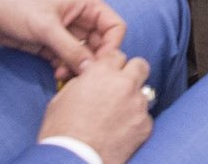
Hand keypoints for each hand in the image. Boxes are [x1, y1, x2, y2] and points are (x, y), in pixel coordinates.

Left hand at [0, 0, 127, 80]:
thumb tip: (91, 69)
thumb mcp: (46, 27)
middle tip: (82, 76)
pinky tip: (55, 72)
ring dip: (77, 67)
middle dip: (92, 61)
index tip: (101, 65)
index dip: (111, 47)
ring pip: (83, 55)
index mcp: (86, 4)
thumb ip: (71, 49)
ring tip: (63, 74)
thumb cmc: (15, 2)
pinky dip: (64, 67)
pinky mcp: (51, 43)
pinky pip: (66, 59)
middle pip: (100, 44)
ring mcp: (65, 31)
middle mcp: (80, 17)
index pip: (114, 27)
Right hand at [37, 47, 153, 163]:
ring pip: (144, 92)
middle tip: (121, 87)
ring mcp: (137, 104)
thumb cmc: (62, 131)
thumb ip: (81, 82)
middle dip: (132, 73)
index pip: (117, 55)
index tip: (108, 74)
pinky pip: (146, 117)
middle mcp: (123, 84)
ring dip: (134, 99)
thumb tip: (88, 79)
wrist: (74, 160)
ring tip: (119, 115)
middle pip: (140, 65)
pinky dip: (137, 122)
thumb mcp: (62, 97)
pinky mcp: (145, 125)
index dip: (112, 65)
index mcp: (101, 72)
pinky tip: (123, 131)